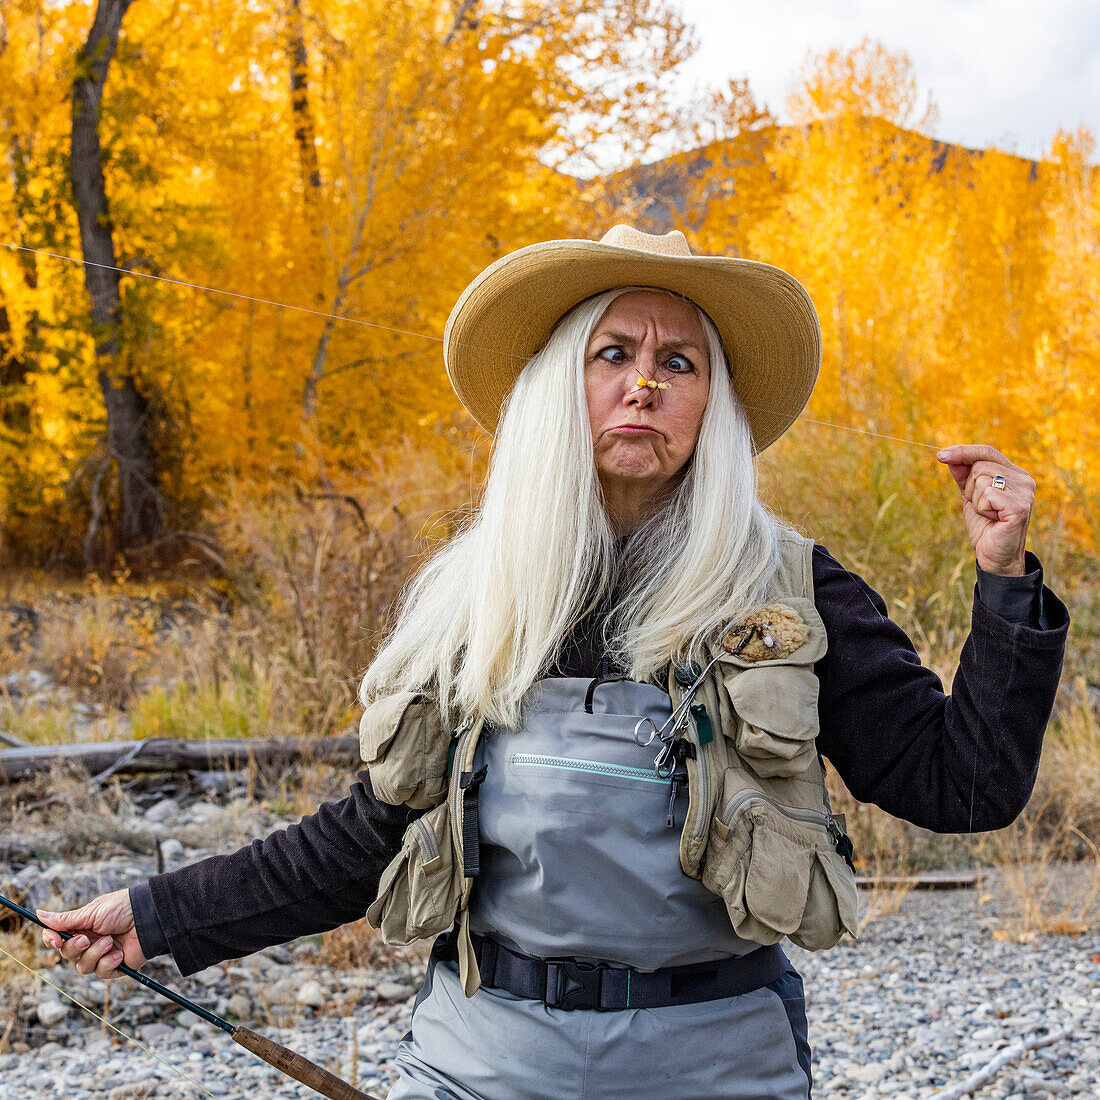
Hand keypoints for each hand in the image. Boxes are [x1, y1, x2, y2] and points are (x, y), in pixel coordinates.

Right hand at [37, 888, 146, 979]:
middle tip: (86, 938)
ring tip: (109, 941)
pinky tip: (120, 952)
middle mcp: (91, 941)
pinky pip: (101, 973)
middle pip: (67, 954)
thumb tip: (39, 914)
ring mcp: (103, 954)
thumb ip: (65, 919)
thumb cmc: (122, 908)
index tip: (54, 939)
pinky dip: (109, 963)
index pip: (59, 938)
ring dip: (94, 954)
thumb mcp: (92, 912)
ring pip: (83, 967)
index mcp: (83, 926)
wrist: (150, 916)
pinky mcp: (116, 966)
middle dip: (74, 948)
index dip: (52, 940)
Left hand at [937, 444, 1034, 575]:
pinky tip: (993, 519)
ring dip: (976, 500)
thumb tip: (949, 456)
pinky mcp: (1019, 506)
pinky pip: (986, 495)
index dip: (963, 451)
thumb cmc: (984, 526)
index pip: (987, 452)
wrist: (995, 556)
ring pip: (981, 479)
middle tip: (982, 507)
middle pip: (979, 465)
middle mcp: (1024, 479)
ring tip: (989, 514)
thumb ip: (963, 475)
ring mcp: (1024, 492)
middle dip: (970, 488)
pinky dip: (982, 509)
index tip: (940, 455)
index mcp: (1014, 474)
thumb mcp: (970, 496)